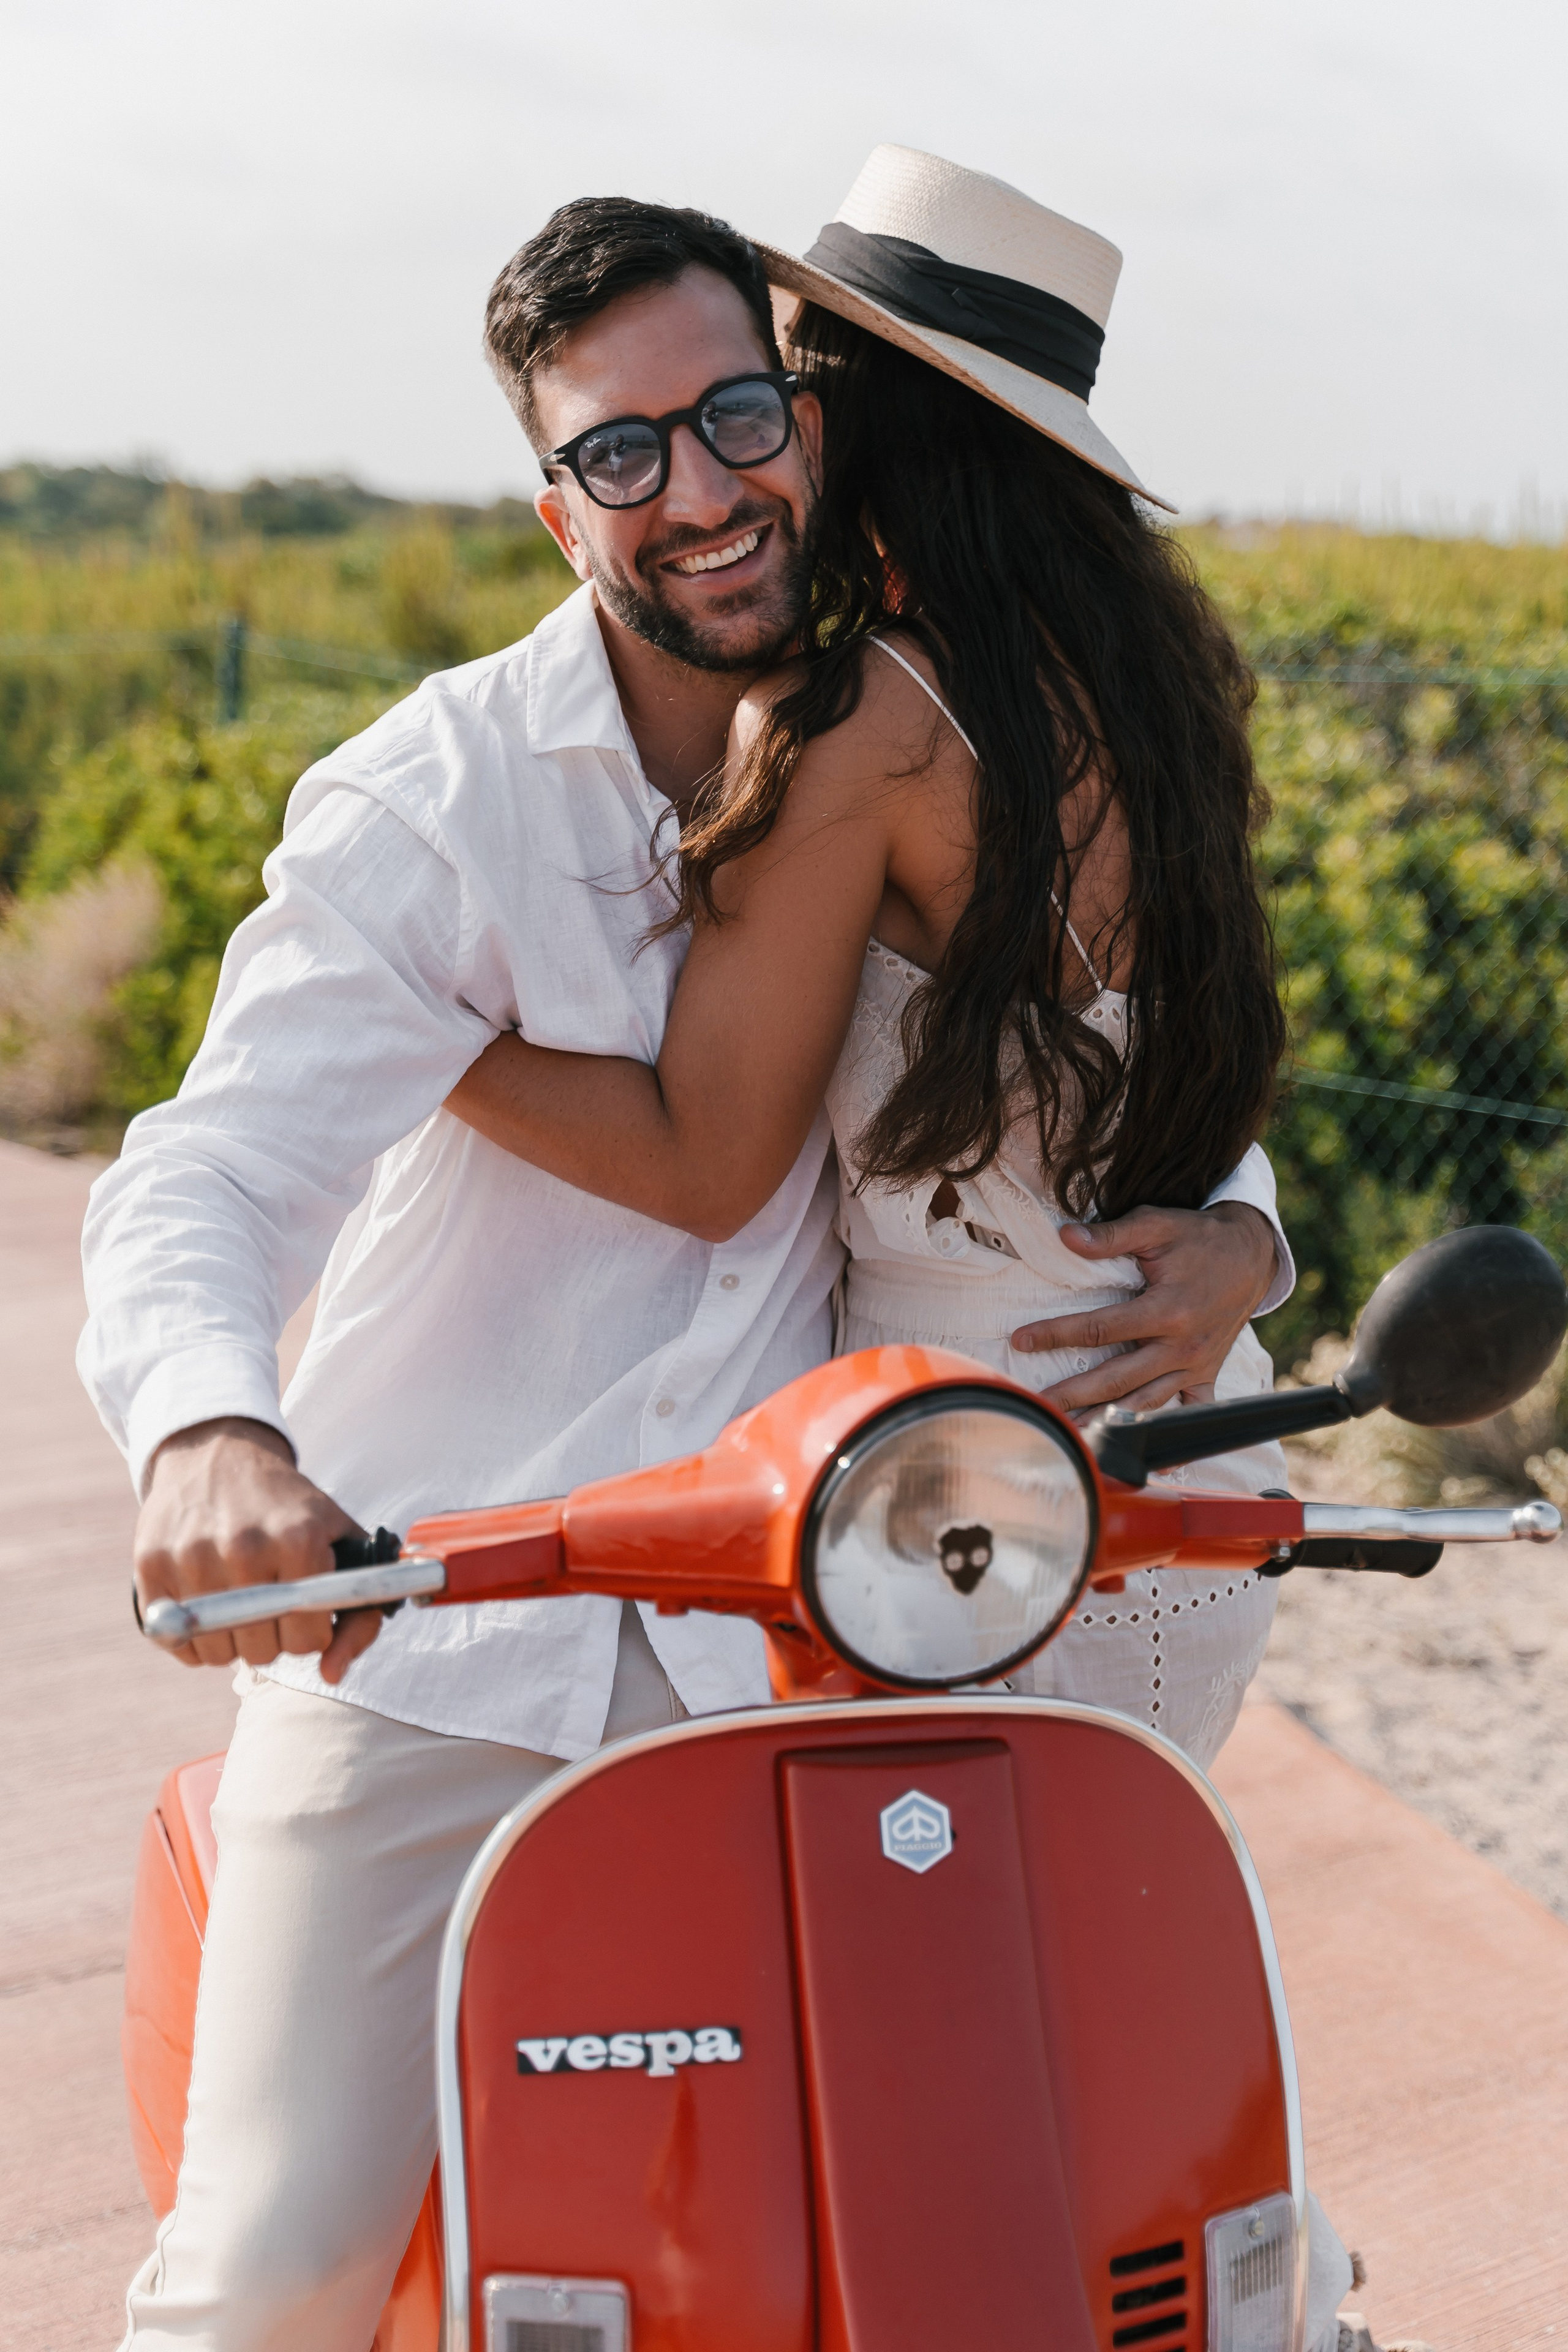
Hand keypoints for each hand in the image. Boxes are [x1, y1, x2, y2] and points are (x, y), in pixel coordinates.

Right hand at [134, 1418, 379, 1684]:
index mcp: (298, 1540)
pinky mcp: (150, 1564)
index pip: (308, 1639)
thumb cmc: (288, 1506)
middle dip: (273, 1636)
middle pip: (263, 1652)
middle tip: (270, 1600)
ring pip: (219, 1653)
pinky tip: (207, 1603)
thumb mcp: (340, 1540)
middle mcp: (243, 1548)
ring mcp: (192, 1557)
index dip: (311, 1632)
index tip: (305, 1608)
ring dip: (233, 1639)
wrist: (218, 1452)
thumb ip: (359, 1613)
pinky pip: (176, 1644)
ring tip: (239, 1598)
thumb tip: (332, 1674)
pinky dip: (193, 1638)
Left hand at [1010, 1201, 1277, 1413]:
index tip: (1021, 1341)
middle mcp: (1180, 1346)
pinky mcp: (1206, 1374)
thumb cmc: (1199, 1239)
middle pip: (1116, 1378)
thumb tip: (1066, 1236)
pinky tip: (1148, 1460)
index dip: (1056, 1334)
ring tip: (1073, 1432)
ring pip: (1144, 1403)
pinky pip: (1190, 1412)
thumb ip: (1112, 1235)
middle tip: (1038, 1407)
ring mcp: (1195, 1366)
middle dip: (1073, 1395)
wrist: (1251, 1255)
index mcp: (1166, 1310)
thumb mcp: (1157, 1225)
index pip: (1099, 1329)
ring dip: (1108, 1421)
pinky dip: (1171, 1435)